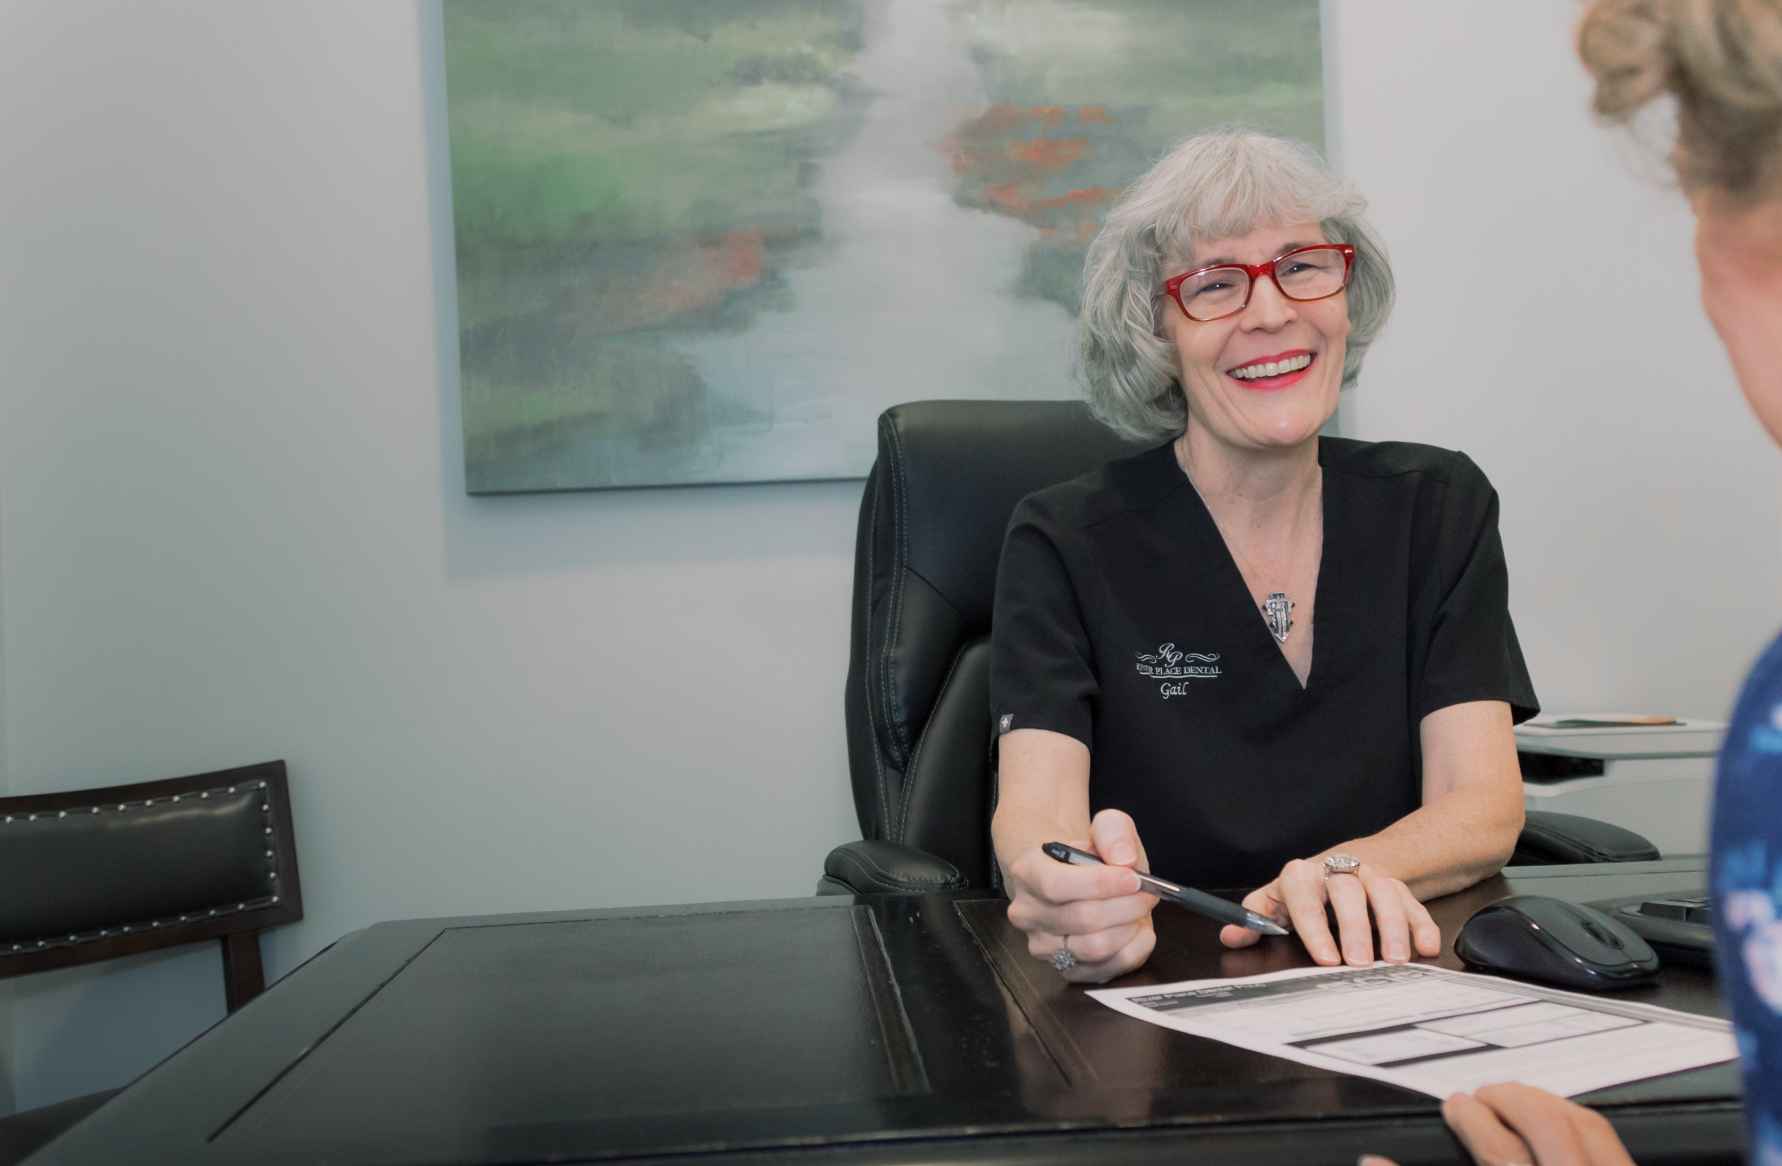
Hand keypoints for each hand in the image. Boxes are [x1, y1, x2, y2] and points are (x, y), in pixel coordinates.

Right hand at [1003, 809, 1158, 982]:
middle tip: (1149, 893)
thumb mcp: (1102, 829)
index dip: (1100, 884)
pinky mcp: (1066, 970)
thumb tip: (1124, 859)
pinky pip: (1105, 970)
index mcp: (1027, 872)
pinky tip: (1140, 930)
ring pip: (1094, 948)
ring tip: (1140, 910)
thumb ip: (1114, 831)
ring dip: (1128, 928)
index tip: (1133, 878)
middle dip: (1125, 906)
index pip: (1056, 885)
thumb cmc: (1087, 858)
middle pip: (1082, 918)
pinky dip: (1132, 951)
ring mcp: (1043, 946)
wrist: (1075, 881)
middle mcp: (1027, 913)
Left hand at [1218, 855, 1439, 965]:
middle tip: (1360, 964)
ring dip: (1392, 927)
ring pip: (1385, 893)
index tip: (1324, 958)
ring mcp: (1371, 876)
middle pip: (1348, 892)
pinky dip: (1422, 925)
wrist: (1340, 867)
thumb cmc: (1303, 893)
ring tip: (1395, 961)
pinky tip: (1426, 948)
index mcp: (1302, 876)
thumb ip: (1255, 919)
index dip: (1314, 926)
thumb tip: (1231, 936)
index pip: (1304, 895)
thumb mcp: (1276, 902)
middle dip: (1355, 928)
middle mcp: (1338, 870)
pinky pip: (1413, 902)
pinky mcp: (1399, 887)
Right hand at [1360, 1082, 1634, 1165]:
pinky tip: (1564, 1131)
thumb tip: (1372, 1159)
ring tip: (1518, 1103)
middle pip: (1549, 1124)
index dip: (1471, 1120)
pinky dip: (1582, 1128)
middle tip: (1482, 1096)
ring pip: (1590, 1127)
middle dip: (1508, 1098)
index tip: (1456, 1106)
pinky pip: (1614, 1146)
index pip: (1499, 1151)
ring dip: (1548, 1105)